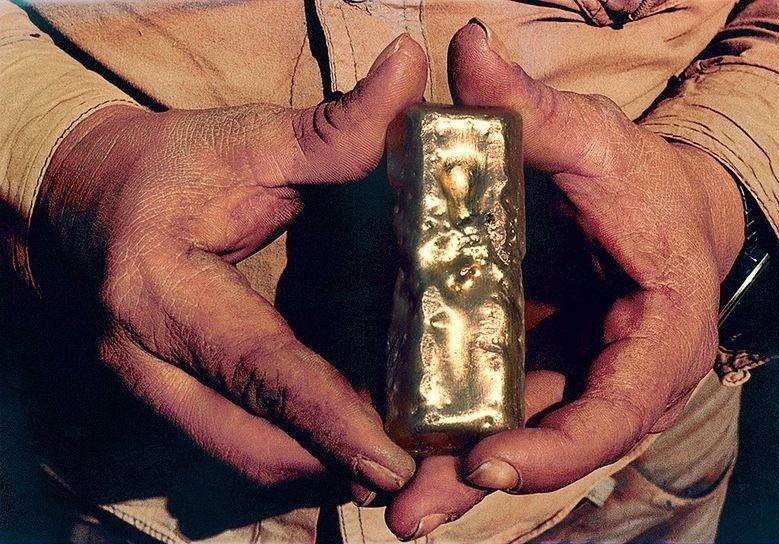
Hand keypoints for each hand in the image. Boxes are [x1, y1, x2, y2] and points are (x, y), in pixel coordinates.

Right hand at [30, 35, 426, 492]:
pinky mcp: (155, 394)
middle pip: (244, 440)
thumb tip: (407, 65)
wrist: (76, 197)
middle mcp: (141, 355)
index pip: (258, 366)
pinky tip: (333, 437)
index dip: (328, 417)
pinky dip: (283, 446)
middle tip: (408, 472)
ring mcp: (141, 385)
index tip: (390, 460)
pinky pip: (225, 441)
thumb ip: (335, 124)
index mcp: (159, 288)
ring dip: (310, 464)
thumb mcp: (246, 139)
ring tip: (383, 460)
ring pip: (235, 455)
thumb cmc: (165, 166)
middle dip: (328, 464)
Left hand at [384, 20, 744, 538]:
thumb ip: (528, 107)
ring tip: (396, 510)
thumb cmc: (638, 177)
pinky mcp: (550, 371)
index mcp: (660, 326)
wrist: (662, 209)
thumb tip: (467, 47)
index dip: (560, 443)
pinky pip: (509, 414)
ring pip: (527, 441)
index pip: (621, 404)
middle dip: (485, 482)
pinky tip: (404, 458)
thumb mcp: (590, 137)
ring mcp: (584, 377)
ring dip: (461, 479)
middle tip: (410, 516)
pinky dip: (462, 440)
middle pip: (559, 444)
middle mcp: (625, 370)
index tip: (487, 461)